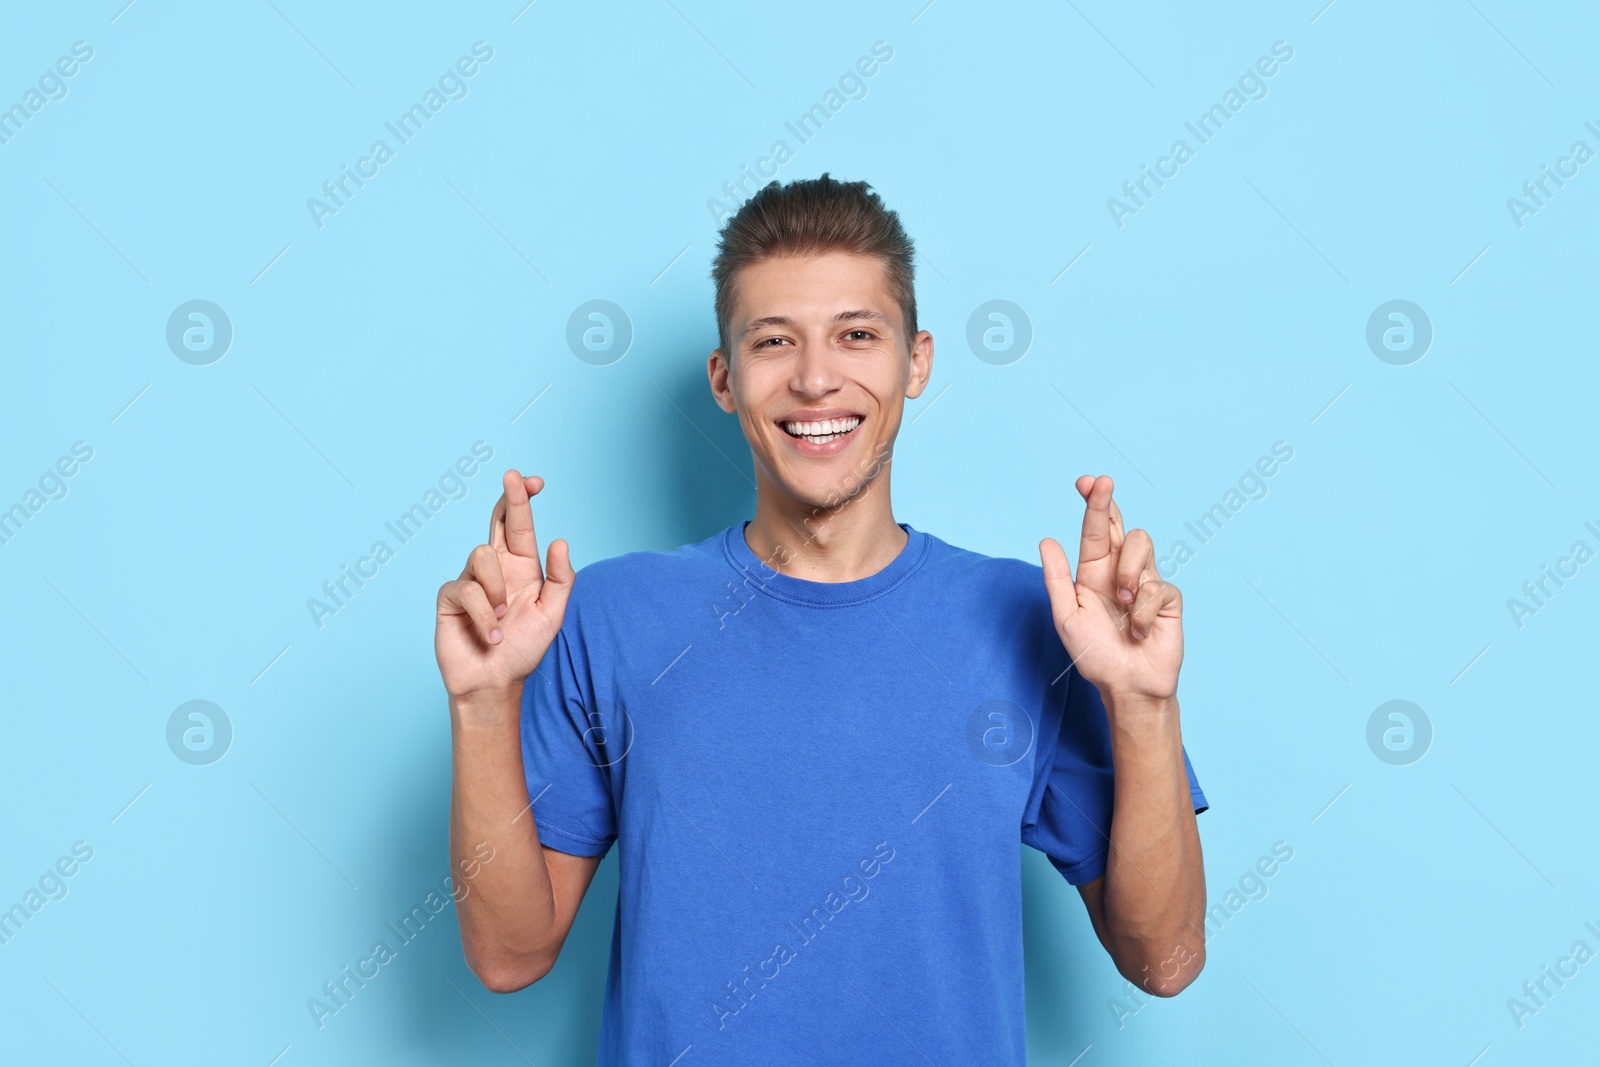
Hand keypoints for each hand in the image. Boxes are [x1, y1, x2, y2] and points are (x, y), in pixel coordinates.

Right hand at [435, 470, 573, 708]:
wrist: (494, 682)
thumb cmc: (523, 649)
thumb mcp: (551, 616)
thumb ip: (560, 580)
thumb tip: (559, 541)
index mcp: (521, 568)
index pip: (520, 526)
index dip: (523, 499)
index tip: (533, 480)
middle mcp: (496, 569)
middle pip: (496, 522)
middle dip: (508, 499)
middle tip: (514, 477)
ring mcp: (471, 580)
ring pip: (482, 555)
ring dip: (497, 590)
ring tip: (503, 620)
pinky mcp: (451, 597)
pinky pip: (467, 590)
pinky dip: (484, 616)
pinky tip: (491, 635)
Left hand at [1040, 475, 1182, 704]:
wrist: (1126, 686)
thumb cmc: (1095, 654)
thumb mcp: (1067, 617)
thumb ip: (1057, 580)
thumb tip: (1046, 541)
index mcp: (1094, 572)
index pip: (1095, 531)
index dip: (1093, 504)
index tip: (1086, 481)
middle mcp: (1121, 571)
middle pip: (1119, 525)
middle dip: (1108, 503)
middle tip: (1101, 482)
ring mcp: (1146, 582)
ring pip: (1141, 543)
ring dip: (1127, 571)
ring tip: (1122, 601)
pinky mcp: (1168, 599)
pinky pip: (1157, 587)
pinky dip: (1143, 612)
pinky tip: (1139, 630)